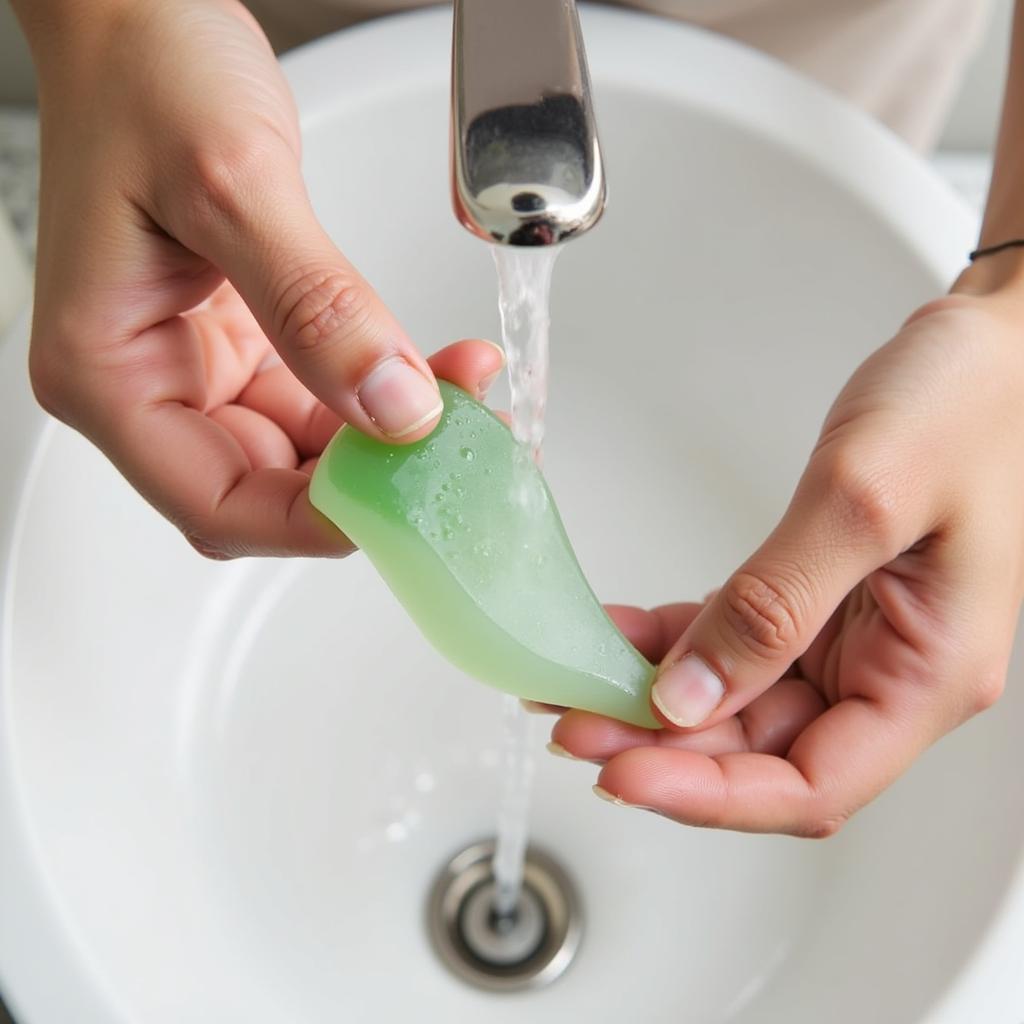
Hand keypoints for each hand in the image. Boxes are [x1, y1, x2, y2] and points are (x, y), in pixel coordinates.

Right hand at [15, 0, 501, 556]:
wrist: (143, 12)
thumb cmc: (144, 71)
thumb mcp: (234, 183)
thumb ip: (317, 306)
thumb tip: (393, 407)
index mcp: (107, 372)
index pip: (215, 501)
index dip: (313, 522)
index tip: (404, 502)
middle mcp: (148, 384)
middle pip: (268, 489)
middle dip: (368, 480)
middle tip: (456, 453)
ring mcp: (199, 367)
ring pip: (308, 450)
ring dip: (389, 437)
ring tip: (467, 398)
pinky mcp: (245, 341)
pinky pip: (322, 399)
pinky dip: (381, 394)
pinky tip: (436, 371)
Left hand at [553, 284, 1023, 836]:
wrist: (993, 350)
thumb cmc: (966, 404)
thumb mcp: (865, 497)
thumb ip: (776, 603)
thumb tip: (689, 696)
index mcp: (927, 674)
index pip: (811, 784)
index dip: (709, 795)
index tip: (622, 772)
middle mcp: (889, 672)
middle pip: (761, 750)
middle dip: (662, 746)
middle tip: (573, 722)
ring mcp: (850, 638)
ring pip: (739, 703)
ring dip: (656, 701)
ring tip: (574, 686)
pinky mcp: (816, 600)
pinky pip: (734, 644)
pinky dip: (674, 644)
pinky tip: (617, 635)